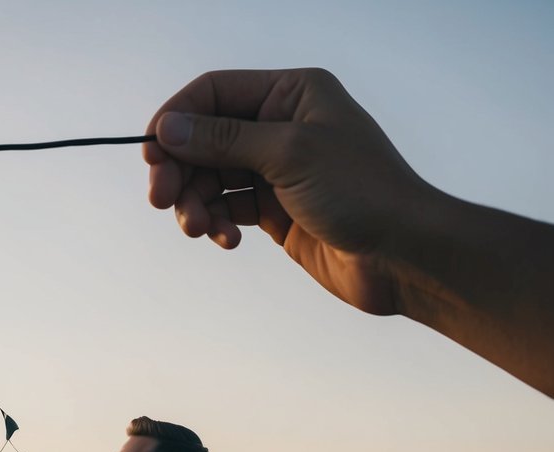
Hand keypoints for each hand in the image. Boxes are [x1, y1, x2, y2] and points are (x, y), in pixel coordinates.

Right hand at [144, 68, 433, 316]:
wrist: (403, 256)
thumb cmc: (363, 192)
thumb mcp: (288, 153)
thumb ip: (223, 139)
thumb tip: (166, 129)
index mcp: (292, 94)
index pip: (214, 94)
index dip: (176, 120)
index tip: (150, 155)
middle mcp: (282, 126)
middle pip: (204, 139)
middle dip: (180, 171)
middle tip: (162, 201)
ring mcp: (278, 170)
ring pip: (211, 179)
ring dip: (196, 204)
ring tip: (199, 229)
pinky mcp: (275, 210)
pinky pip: (227, 209)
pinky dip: (218, 223)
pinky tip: (227, 240)